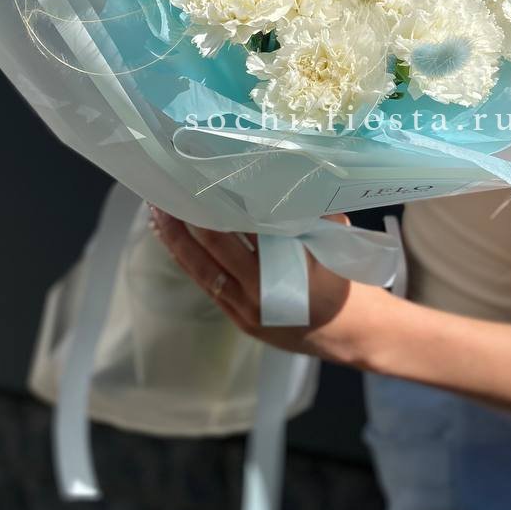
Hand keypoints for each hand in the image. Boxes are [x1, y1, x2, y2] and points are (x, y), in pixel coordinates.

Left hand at [147, 205, 385, 367]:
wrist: (352, 332)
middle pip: (208, 252)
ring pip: (200, 272)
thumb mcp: (332, 241)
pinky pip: (208, 286)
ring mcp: (245, 310)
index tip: (194, 183)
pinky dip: (191, 262)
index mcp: (280, 274)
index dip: (210, 208)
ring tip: (158, 215)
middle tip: (162, 193)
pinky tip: (177, 243)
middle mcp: (256, 294)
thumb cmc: (344, 280)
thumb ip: (307, 213)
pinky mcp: (240, 320)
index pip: (235, 233)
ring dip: (177, 243)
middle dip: (182, 222)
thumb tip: (286, 176)